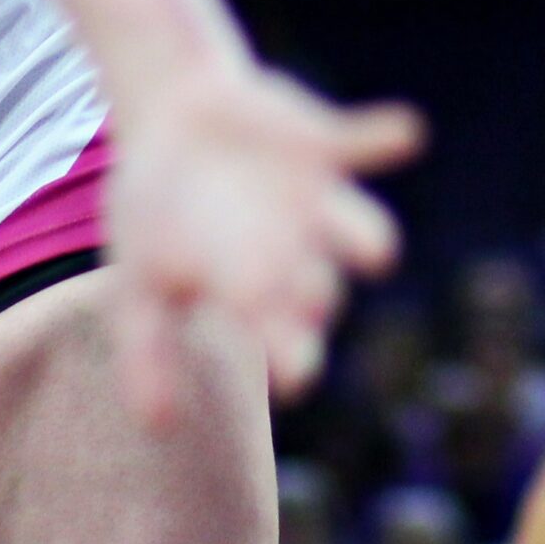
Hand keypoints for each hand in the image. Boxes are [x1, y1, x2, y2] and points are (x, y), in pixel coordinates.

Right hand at [100, 55, 422, 423]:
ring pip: (358, 228)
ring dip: (362, 233)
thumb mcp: (138, 282)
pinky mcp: (326, 145)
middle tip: (307, 307)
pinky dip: (381, 139)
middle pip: (320, 292)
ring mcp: (317, 201)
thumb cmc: (157, 210)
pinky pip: (363, 143)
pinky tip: (406, 135)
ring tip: (377, 252)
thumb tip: (156, 428)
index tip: (292, 376)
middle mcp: (299, 256)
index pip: (285, 343)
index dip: (293, 357)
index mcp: (257, 299)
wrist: (174, 115)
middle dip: (316, 301)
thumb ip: (146, 351)